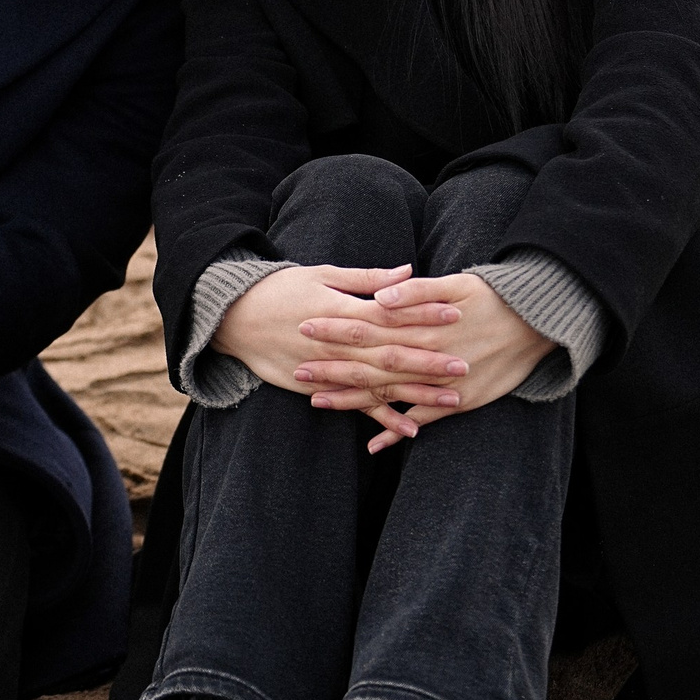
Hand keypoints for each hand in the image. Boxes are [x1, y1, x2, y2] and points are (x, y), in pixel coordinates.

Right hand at [215, 261, 468, 444]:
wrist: (236, 320)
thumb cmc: (281, 289)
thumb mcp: (321, 274)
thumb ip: (366, 278)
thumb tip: (407, 271)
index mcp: (341, 310)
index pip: (389, 313)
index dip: (422, 314)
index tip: (454, 314)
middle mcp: (338, 343)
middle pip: (390, 353)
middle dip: (429, 360)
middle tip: (464, 365)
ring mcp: (329, 368)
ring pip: (379, 383)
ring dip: (416, 393)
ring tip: (452, 399)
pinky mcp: (319, 387)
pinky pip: (356, 406)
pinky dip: (383, 418)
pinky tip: (410, 429)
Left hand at [295, 270, 551, 451]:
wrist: (536, 326)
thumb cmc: (493, 298)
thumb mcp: (457, 285)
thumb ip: (417, 291)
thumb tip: (381, 294)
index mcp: (421, 327)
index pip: (369, 328)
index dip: (336, 329)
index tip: (305, 327)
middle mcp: (426, 358)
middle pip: (371, 365)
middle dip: (333, 368)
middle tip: (297, 369)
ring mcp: (440, 385)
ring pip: (389, 395)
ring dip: (353, 401)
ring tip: (318, 403)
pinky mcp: (458, 402)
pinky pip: (422, 421)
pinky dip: (398, 432)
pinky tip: (374, 443)